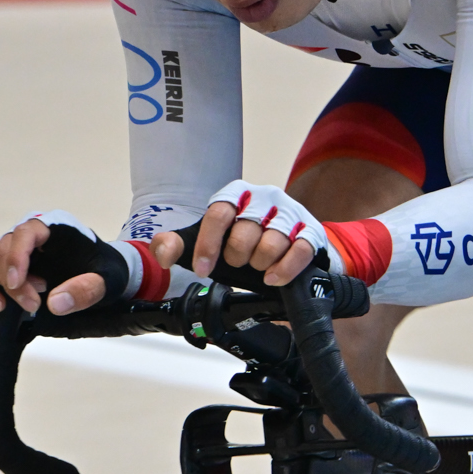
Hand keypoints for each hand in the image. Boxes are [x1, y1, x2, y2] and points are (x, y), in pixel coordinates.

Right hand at [0, 211, 119, 315]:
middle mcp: (31, 233)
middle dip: (14, 282)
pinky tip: (0, 306)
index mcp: (55, 226)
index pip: (26, 232)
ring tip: (29, 305)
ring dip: (1, 286)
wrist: (105, 276)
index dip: (16, 256)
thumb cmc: (106, 271)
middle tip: (34, 305)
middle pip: (4, 249)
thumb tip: (55, 303)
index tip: (16, 283)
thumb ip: (86, 289)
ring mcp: (17, 248)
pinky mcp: (8, 265)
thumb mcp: (107, 281)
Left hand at [159, 182, 328, 287]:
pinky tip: (274, 278)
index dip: (207, 246)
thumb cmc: (244, 242)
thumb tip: (162, 255)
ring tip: (258, 267)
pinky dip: (284, 270)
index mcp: (236, 194)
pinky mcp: (310, 231)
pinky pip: (298, 251)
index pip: (218, 214)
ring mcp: (290, 213)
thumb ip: (177, 245)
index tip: (202, 270)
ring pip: (271, 243)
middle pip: (244, 233)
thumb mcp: (207, 241)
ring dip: (260, 264)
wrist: (287, 246)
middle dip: (237, 258)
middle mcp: (264, 197)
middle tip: (238, 263)